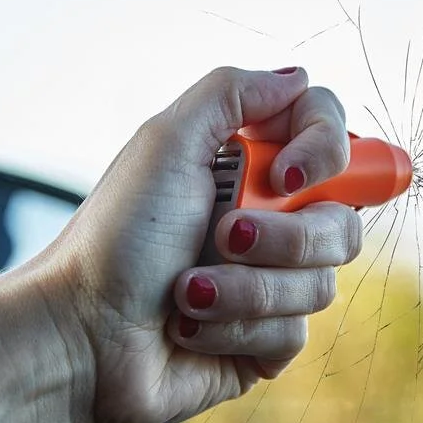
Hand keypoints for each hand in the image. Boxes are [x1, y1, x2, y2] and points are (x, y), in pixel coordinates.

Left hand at [48, 67, 362, 422]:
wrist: (80, 334)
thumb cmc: (115, 237)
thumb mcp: (166, 143)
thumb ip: (232, 93)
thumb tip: (295, 78)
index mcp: (252, 171)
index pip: (337, 141)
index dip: (326, 151)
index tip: (285, 172)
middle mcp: (271, 225)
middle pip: (342, 222)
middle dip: (282, 238)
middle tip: (222, 236)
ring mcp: (271, 286)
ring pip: (319, 285)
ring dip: (245, 289)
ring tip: (185, 292)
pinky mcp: (265, 344)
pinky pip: (292, 335)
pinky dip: (234, 328)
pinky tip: (189, 328)